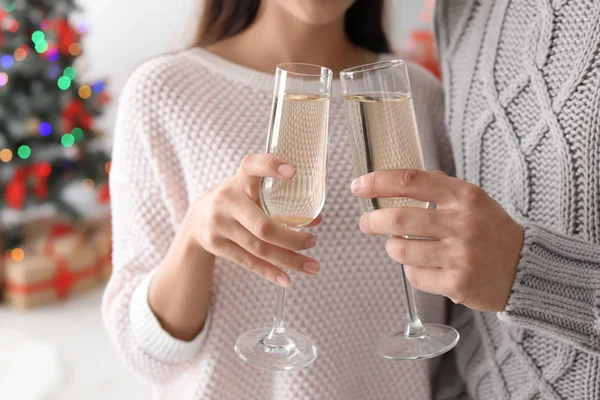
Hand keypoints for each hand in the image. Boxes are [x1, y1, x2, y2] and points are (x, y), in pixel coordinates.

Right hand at [187, 154, 321, 287]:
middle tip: (312, 241)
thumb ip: (280, 201)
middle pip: (263, 225)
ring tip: (311, 266)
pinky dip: (269, 271)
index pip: (253, 166)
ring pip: (259, 248)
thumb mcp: (250, 191)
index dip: (271, 166)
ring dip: (289, 259)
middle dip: (292, 239)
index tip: (293, 171)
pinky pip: (248, 261)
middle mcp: (227, 200)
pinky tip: (286, 279)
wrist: (196, 219)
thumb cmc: (235, 201)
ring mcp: (220, 224)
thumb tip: (316, 219)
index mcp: (240, 180)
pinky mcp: (217, 244)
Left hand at [351, 169, 523, 311]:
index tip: (358, 186)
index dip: (378, 182)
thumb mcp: (473, 200)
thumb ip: (438, 188)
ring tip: (398, 245)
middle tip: (366, 223)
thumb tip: (393, 181)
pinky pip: (414, 276)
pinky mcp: (457, 283)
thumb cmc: (490, 230)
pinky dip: (411, 269)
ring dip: (392, 247)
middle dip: (373, 221)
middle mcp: (462, 223)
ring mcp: (460, 255)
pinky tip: (423, 265)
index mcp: (464, 196)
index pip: (411, 181)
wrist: (526, 268)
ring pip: (401, 250)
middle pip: (398, 219)